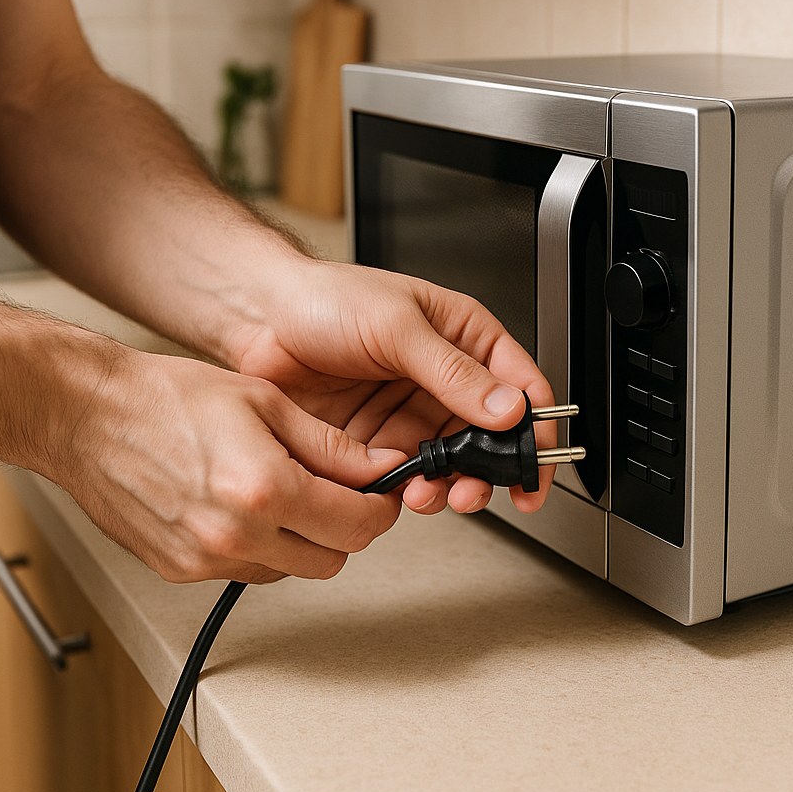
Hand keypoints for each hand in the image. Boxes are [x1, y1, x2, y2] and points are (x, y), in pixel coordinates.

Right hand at [48, 349, 402, 583]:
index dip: (380, 508)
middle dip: (344, 527)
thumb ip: (331, 445)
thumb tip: (380, 467)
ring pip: (290, 570)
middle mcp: (236, 535)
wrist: (84, 416)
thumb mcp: (265, 401)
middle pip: (331, 560)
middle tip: (335, 490)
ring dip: (300, 540)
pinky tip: (238, 504)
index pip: (358, 527)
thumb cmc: (164, 398)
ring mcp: (205, 559)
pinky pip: (245, 571)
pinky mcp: (179, 570)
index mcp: (265, 489)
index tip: (381, 493)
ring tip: (276, 489)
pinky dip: (257, 546)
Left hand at [223, 260, 556, 516]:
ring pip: (449, 462)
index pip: (520, 385)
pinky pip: (405, 474)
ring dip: (446, 485)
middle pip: (488, 436)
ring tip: (431, 494)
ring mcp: (410, 411)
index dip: (536, 427)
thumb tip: (506, 407)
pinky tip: (399, 490)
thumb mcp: (397, 325)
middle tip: (476, 491)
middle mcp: (442, 378)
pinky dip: (407, 489)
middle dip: (487, 471)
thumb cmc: (323, 297)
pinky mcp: (376, 439)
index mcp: (463, 337)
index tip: (535, 463)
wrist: (256, 318)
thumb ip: (453, 370)